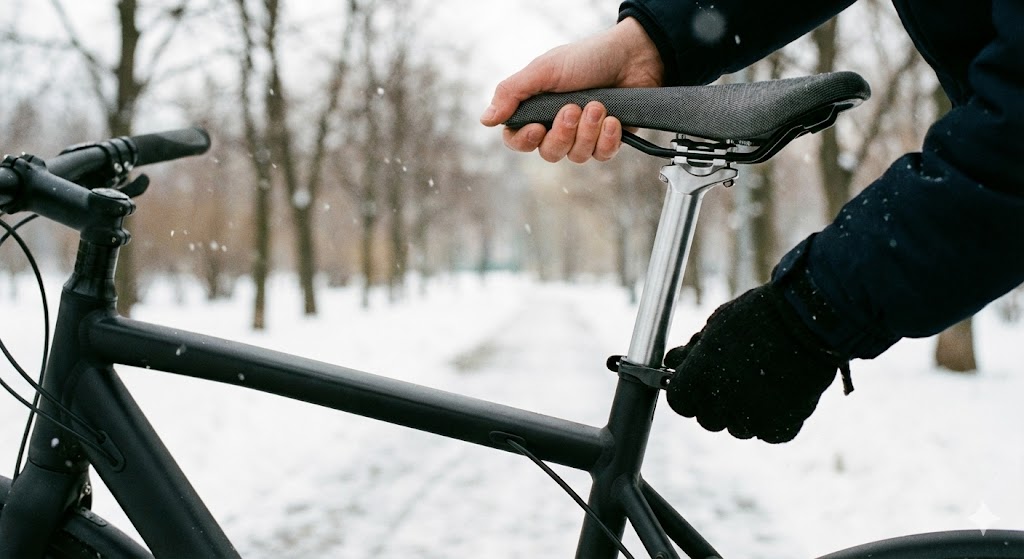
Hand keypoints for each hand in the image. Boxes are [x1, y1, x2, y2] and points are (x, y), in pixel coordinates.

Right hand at [480, 17, 663, 162]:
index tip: (536, 128)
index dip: (524, 140)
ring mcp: (583, 135)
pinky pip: (602, 156)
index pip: (517, 139)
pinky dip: (607, 139)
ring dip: (587, 132)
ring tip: (598, 106)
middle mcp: (557, 125)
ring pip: (576, 156)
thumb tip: (485, 120)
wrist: (633, 55)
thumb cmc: (587, 58)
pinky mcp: (608, 140)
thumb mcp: (544, 70)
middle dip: (563, 133)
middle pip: (548, 153)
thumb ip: (512, 93)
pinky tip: (613, 120)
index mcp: (537, 108)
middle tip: (574, 108)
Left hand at [664, 283, 846, 442]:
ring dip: (742, 413)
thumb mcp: (716, 325)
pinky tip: (779, 395)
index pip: (678, 401)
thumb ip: (693, 351)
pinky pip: (768, 433)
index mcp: (699, 377)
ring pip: (737, 428)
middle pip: (706, 418)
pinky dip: (772, 419)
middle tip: (731, 380)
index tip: (694, 384)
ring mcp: (751, 418)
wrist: (809, 319)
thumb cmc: (759, 315)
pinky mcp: (782, 427)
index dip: (685, 392)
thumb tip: (673, 362)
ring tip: (760, 384)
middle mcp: (721, 402)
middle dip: (714, 402)